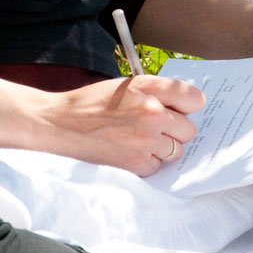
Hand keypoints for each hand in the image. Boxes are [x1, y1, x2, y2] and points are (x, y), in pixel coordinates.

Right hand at [34, 74, 204, 176]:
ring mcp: (146, 139)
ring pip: (176, 151)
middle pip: (189, 129)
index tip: (180, 111)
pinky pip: (157, 167)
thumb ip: (155, 93)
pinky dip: (147, 163)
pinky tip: (129, 152)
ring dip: (163, 149)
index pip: (194, 98)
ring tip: (140, 141)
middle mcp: (152, 112)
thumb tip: (183, 109)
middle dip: (175, 130)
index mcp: (149, 87)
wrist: (59, 123)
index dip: (187, 106)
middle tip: (154, 128)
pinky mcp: (136, 162)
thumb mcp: (125, 86)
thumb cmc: (90, 103)